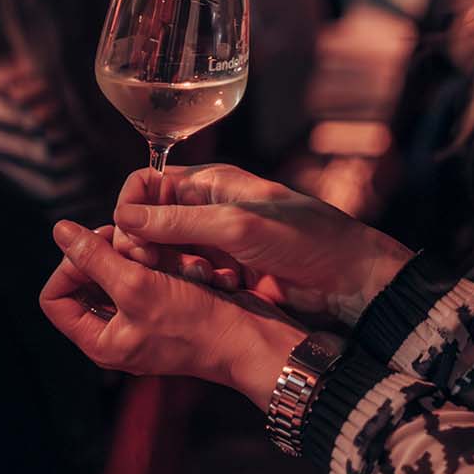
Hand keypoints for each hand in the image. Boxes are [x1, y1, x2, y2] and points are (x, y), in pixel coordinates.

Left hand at [39, 221, 307, 411]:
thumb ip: (94, 258)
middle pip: (86, 281)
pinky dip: (158, 261)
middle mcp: (116, 334)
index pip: (55, 298)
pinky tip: (179, 260)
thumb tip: (60, 231)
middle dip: (106, 255)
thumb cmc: (195, 322)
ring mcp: (142, 320)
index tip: (97, 244)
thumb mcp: (137, 285)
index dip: (68, 265)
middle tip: (130, 240)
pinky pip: (148, 274)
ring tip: (160, 252)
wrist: (250, 338)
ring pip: (119, 272)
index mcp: (100, 341)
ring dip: (137, 254)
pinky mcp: (166, 307)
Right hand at [112, 164, 413, 324]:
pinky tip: (222, 290)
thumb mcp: (238, 225)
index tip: (133, 238)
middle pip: (149, 225)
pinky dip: (194, 287)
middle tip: (159, 268)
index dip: (132, 210)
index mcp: (210, 183)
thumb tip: (125, 218)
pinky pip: (187, 281)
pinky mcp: (223, 275)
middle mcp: (206, 210)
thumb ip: (180, 222)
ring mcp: (214, 244)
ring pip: (165, 256)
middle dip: (148, 247)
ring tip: (206, 279)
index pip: (147, 185)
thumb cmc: (304, 237)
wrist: (348, 279)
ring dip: (174, 270)